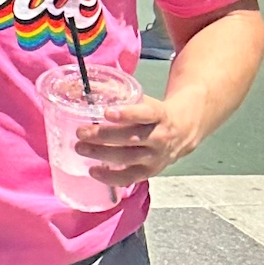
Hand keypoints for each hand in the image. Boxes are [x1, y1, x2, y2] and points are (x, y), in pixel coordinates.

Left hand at [76, 94, 201, 187]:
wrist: (183, 131)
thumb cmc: (154, 113)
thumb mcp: (144, 100)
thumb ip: (119, 95)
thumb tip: (85, 87)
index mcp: (159, 115)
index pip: (145, 114)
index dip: (127, 114)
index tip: (107, 112)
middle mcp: (159, 137)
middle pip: (131, 138)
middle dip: (104, 136)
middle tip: (81, 132)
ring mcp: (156, 157)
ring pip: (128, 157)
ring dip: (102, 154)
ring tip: (80, 148)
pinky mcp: (151, 171)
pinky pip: (130, 177)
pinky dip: (111, 177)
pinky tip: (93, 171)